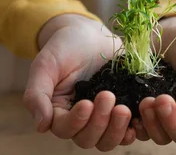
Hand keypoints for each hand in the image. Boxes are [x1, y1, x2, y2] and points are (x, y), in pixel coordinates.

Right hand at [23, 14, 134, 150]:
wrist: (91, 34)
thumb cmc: (65, 46)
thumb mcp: (46, 65)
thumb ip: (37, 94)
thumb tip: (41, 126)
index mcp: (58, 112)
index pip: (64, 129)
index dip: (76, 121)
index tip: (87, 103)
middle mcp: (80, 120)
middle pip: (87, 139)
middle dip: (99, 123)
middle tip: (108, 97)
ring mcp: (102, 117)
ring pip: (107, 141)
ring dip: (116, 130)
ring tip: (123, 109)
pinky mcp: (122, 110)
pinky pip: (128, 131)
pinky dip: (134, 131)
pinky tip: (138, 119)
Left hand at [133, 17, 175, 144]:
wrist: (164, 34)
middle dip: (172, 121)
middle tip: (162, 98)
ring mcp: (164, 118)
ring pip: (162, 137)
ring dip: (153, 123)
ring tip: (146, 100)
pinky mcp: (145, 114)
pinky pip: (141, 131)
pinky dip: (137, 124)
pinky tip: (131, 108)